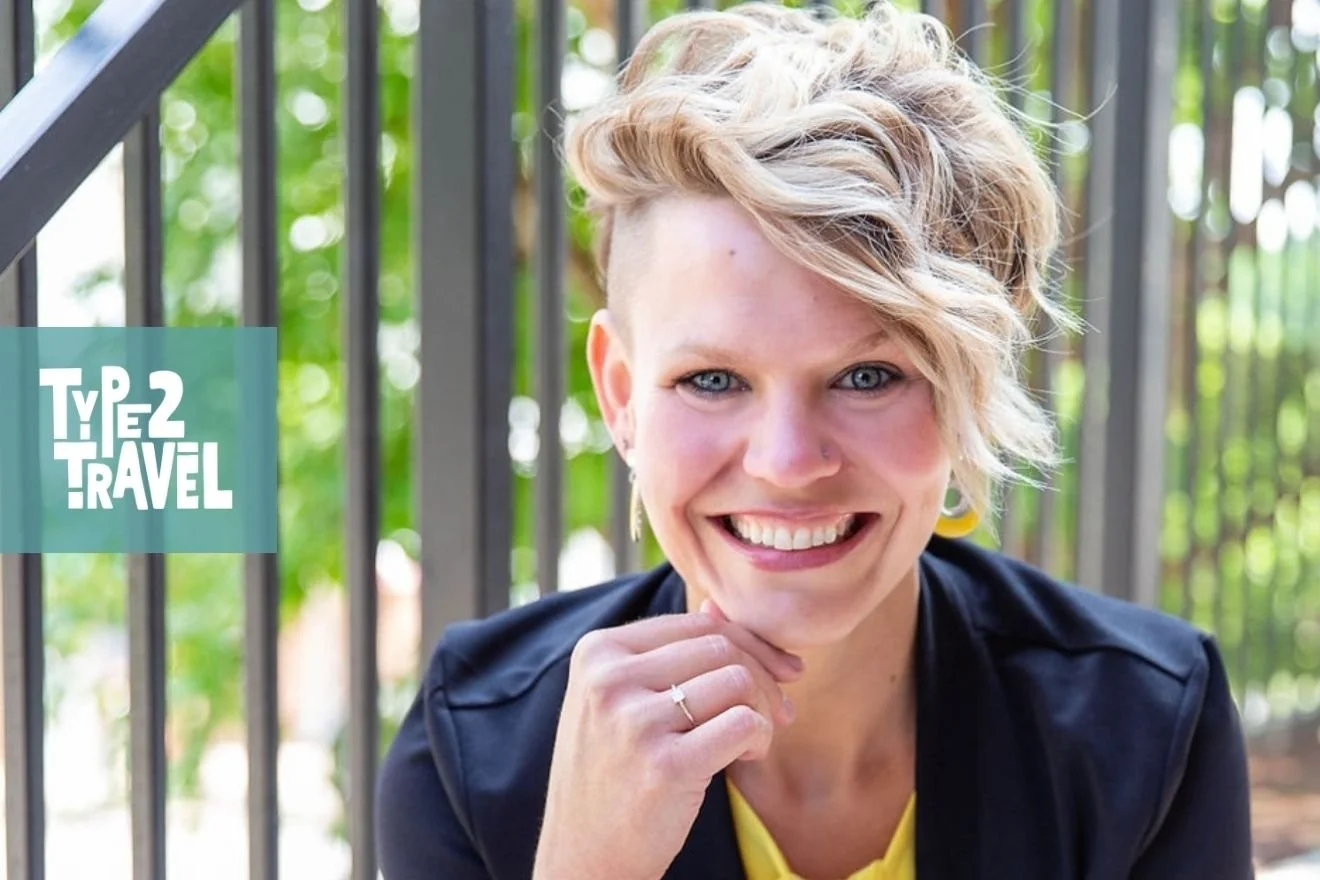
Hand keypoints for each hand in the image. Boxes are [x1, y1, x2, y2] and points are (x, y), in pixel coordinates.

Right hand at [532, 598, 804, 879]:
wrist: (584, 858)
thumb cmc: (612, 775)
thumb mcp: (620, 702)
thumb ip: (667, 653)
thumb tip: (720, 606)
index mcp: (597, 652)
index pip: (696, 624)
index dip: (750, 644)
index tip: (780, 671)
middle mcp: (609, 679)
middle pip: (720, 649)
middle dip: (763, 678)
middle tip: (779, 711)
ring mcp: (633, 722)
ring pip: (736, 682)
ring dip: (763, 711)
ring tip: (753, 740)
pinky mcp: (665, 766)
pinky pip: (744, 724)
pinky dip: (760, 737)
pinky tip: (748, 756)